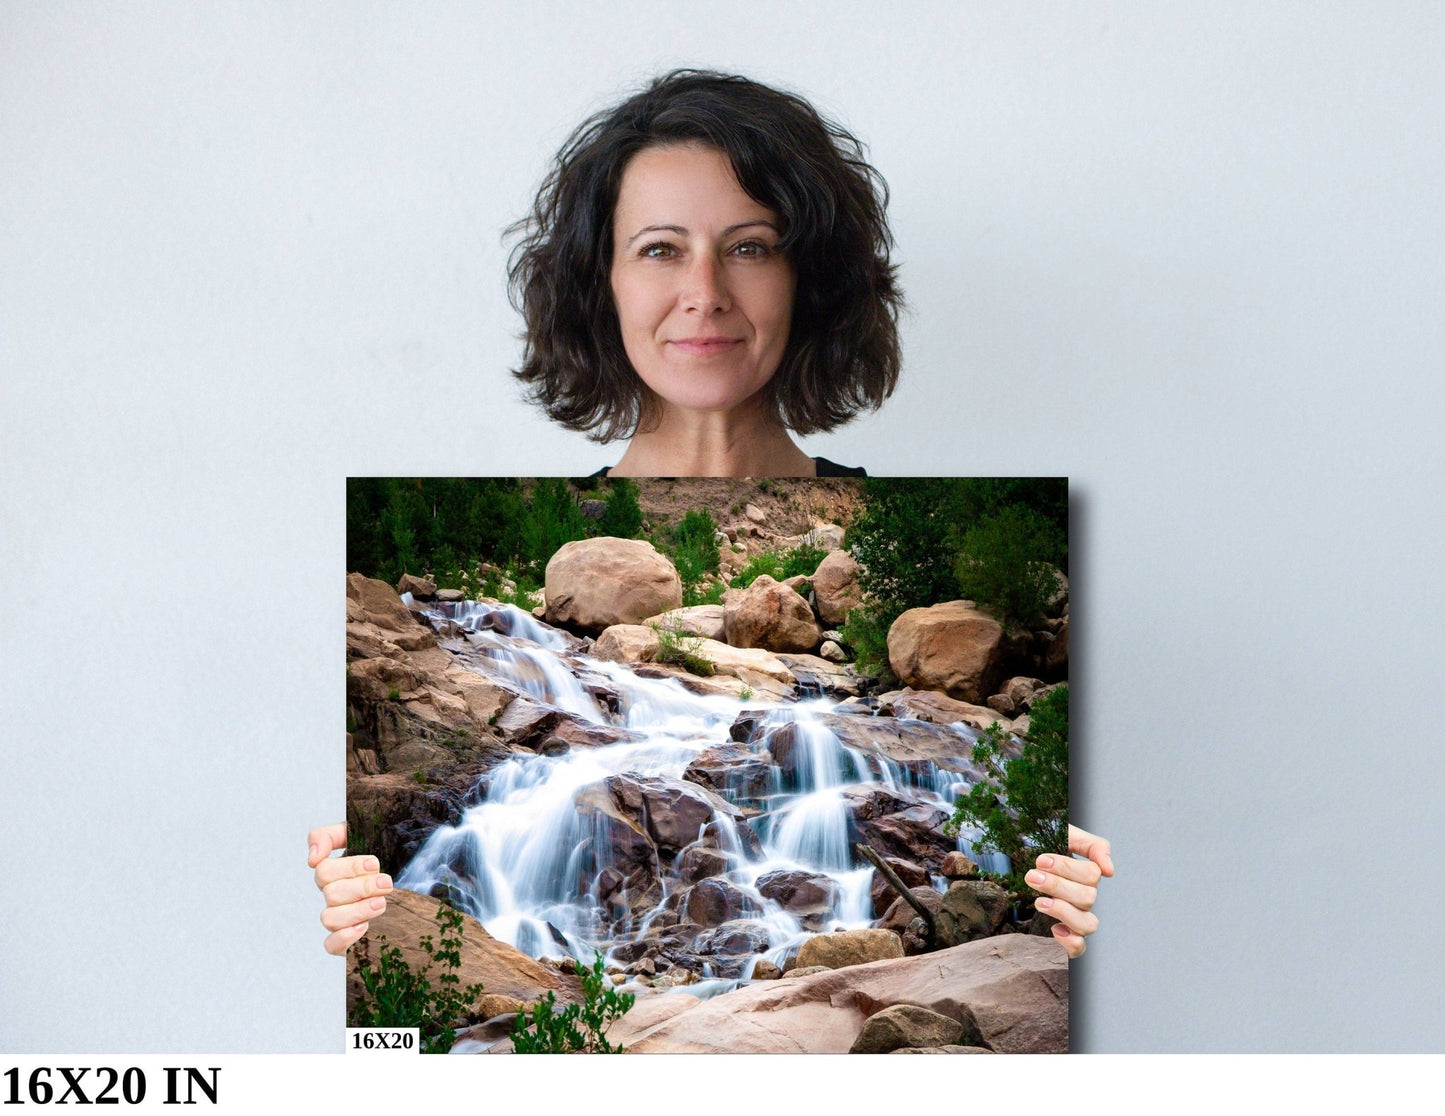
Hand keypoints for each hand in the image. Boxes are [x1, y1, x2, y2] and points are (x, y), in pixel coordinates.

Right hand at [308, 823, 392, 954]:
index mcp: (335, 873)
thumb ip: (330, 836)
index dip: (349, 868)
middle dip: (361, 888)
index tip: (374, 864)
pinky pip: (331, 945)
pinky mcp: (348, 940)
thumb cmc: (386, 852)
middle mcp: (334, 896)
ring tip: (382, 903)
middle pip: (331, 894)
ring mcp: (340, 918)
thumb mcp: (360, 835)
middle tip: (386, 884)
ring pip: (329, 919)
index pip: (324, 871)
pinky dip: (344, 938)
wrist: (414, 879)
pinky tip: (364, 927)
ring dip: (357, 910)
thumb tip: (312, 858)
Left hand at [1027, 824, 1113, 958]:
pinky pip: (1079, 948)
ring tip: (1039, 902)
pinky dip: (1071, 943)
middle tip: (1032, 876)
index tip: (1040, 860)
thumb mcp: (1066, 834)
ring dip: (1063, 912)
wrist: (1021, 855)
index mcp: (1087, 875)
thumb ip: (1092, 845)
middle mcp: (1085, 898)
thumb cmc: (1045, 846)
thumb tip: (1109, 870)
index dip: (1067, 868)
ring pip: (1088, 925)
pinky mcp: (1066, 934)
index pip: (1091, 875)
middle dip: (1057, 886)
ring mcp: (1077, 917)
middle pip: (1087, 898)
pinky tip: (1054, 929)